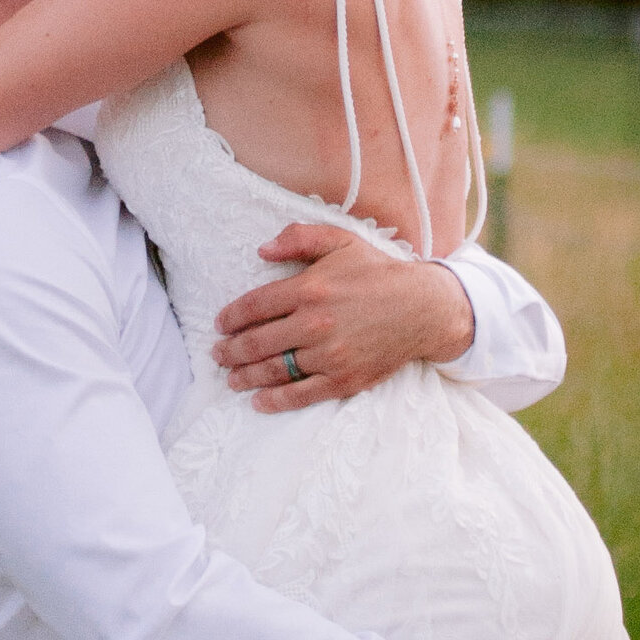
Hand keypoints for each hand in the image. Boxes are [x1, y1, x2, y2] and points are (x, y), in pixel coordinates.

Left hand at [213, 226, 472, 408]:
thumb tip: (261, 249)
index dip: (231, 317)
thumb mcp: (340, 241)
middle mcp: (314, 324)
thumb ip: (299, 238)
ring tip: (230, 378)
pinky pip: (302, 394)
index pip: (255, 306)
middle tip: (216, 355)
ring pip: (275, 370)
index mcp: (309, 288)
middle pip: (258, 342)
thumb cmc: (377, 272)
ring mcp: (329, 355)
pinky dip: (276, 400)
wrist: (423, 308)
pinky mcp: (344, 379)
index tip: (219, 324)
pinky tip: (258, 401)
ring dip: (245, 376)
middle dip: (230, 351)